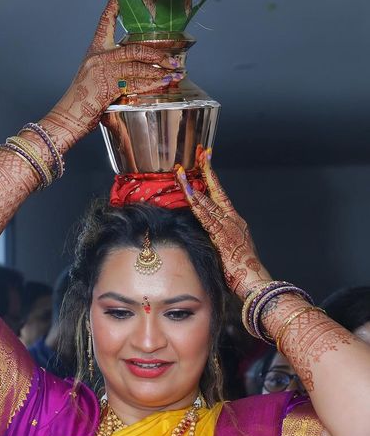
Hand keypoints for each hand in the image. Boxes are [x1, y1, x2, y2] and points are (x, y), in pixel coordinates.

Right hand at [42, 0, 180, 150]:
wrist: (69, 115)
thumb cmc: (81, 100)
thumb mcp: (92, 78)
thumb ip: (109, 71)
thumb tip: (131, 72)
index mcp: (94, 53)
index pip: (103, 27)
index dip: (110, 13)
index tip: (116, 2)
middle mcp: (99, 58)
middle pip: (133, 50)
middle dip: (156, 55)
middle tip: (172, 59)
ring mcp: (103, 71)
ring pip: (136, 66)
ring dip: (158, 71)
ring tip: (173, 73)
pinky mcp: (107, 86)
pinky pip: (134, 83)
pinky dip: (150, 84)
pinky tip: (161, 84)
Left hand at [176, 147, 270, 298]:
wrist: (255, 283)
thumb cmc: (242, 273)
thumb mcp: (228, 253)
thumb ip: (217, 241)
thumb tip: (204, 239)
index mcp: (235, 223)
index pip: (221, 196)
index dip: (212, 180)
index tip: (206, 163)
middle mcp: (233, 220)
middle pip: (216, 191)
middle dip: (207, 171)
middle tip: (200, 152)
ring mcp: (228, 226)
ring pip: (207, 201)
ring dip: (192, 186)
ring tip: (180, 172)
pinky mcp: (223, 236)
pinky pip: (206, 216)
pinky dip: (196, 204)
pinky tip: (188, 193)